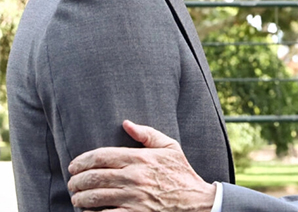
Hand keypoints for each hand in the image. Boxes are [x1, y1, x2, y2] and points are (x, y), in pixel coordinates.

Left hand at [68, 120, 215, 211]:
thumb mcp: (170, 148)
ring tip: (77, 198)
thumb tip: (126, 123)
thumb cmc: (181, 174)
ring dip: (80, 199)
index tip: (73, 166)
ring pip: (94, 197)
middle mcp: (134, 178)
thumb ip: (148, 134)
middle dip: (76, 181)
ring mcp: (133, 199)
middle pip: (93, 177)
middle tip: (72, 184)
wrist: (196, 202)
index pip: (101, 156)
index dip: (81, 161)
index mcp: (140, 158)